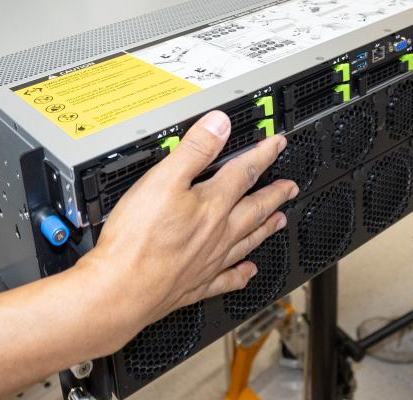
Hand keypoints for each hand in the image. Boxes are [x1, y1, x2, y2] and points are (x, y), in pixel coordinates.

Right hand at [79, 111, 297, 340]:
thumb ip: (194, 150)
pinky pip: (226, 279)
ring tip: (279, 221)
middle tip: (290, 187)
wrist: (122, 289)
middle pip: (254, 209)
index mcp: (211, 205)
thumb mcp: (163, 179)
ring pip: (246, 241)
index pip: (243, 173)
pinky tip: (248, 272)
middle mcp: (217, 234)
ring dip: (265, 229)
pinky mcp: (194, 285)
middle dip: (274, 194)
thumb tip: (219, 125)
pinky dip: (240, 274)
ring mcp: (208, 261)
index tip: (277, 145)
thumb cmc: (138, 238)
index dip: (262, 155)